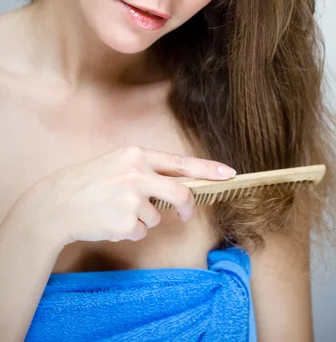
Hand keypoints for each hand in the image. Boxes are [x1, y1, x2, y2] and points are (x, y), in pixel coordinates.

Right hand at [22, 145, 235, 246]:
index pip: (180, 163)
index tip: (229, 173)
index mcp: (136, 155)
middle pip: (180, 193)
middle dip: (186, 206)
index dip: (208, 169)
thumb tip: (179, 186)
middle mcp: (137, 174)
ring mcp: (131, 198)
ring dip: (141, 219)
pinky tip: (109, 221)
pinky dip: (129, 230)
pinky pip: (140, 231)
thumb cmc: (89, 183)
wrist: (56, 203)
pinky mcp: (125, 221)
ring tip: (115, 211)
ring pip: (155, 216)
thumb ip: (147, 171)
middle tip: (184, 214)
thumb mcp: (117, 164)